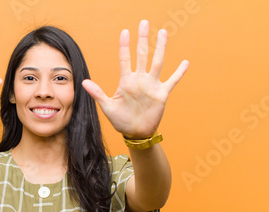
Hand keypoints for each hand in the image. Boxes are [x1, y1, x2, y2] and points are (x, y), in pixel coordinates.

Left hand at [82, 20, 188, 137]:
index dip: (124, 46)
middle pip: (142, 54)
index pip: (124, 59)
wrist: (135, 132)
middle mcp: (139, 80)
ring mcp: (151, 85)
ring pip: (157, 62)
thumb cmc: (121, 120)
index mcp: (126, 81)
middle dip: (142, 39)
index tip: (125, 32)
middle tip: (144, 22)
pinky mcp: (161, 94)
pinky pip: (172, 81)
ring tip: (163, 33)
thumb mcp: (107, 107)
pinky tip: (185, 62)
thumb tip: (83, 82)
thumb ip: (97, 93)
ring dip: (160, 48)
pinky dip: (179, 73)